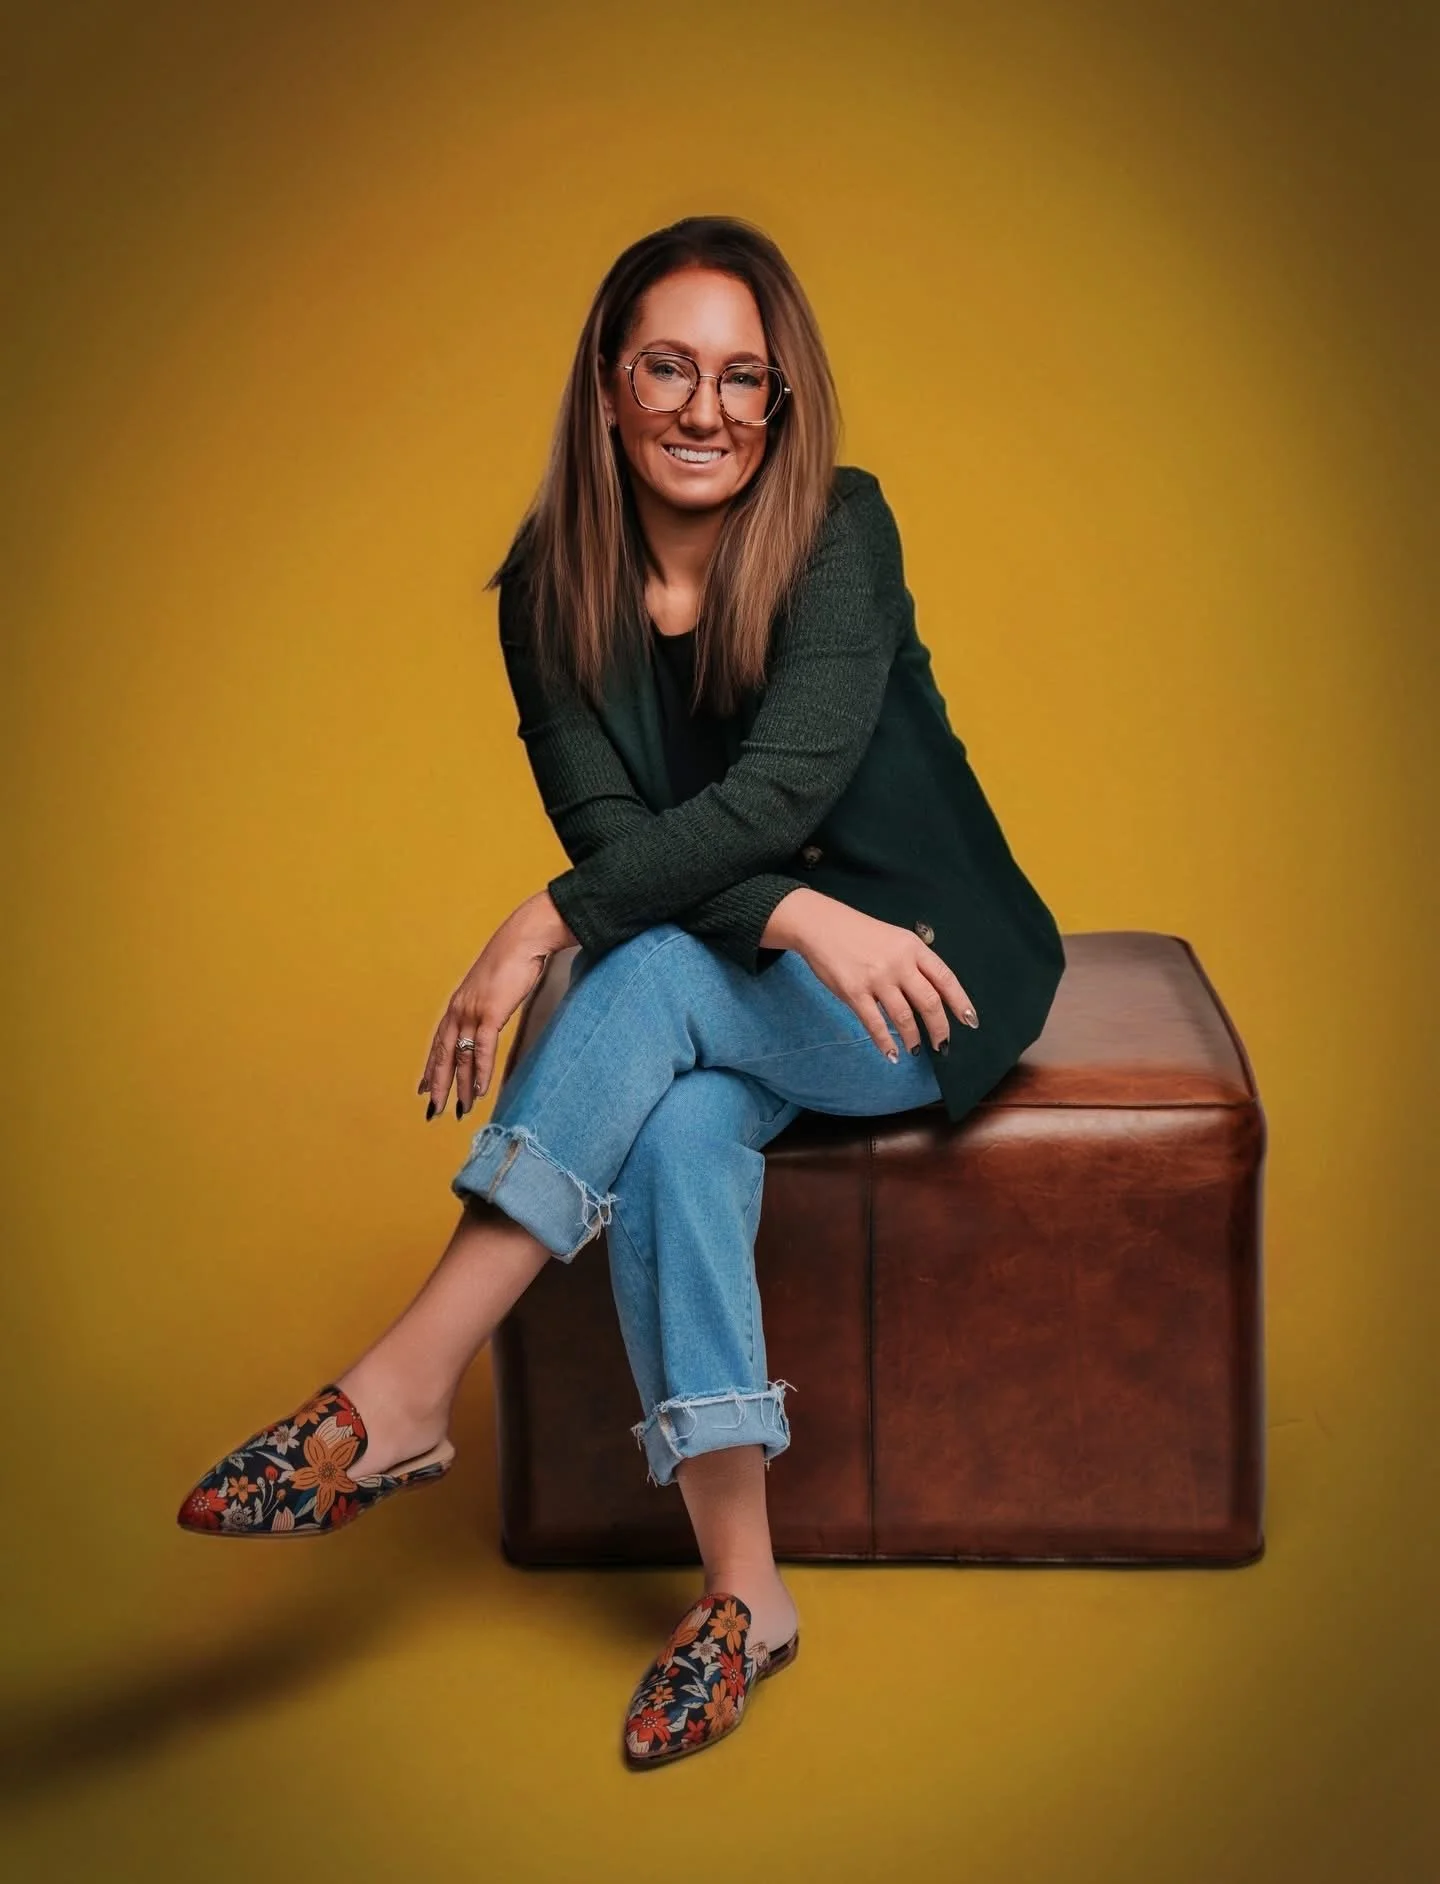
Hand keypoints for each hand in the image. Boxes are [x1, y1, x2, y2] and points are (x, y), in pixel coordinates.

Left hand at [416, 907, 553, 1119]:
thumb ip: (488, 1004)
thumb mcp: (494, 986)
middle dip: (438, 1084)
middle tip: (433, 1110)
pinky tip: (479, 1090)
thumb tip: (490, 1018)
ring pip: (461, 1056)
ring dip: (460, 1085)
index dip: (432, 1066)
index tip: (424, 1087)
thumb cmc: (514, 959)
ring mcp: (473, 1011)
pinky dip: (480, 1072)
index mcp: (459, 1003)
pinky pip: (482, 1049)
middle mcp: (459, 1009)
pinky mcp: (491, 1012)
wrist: (525, 938)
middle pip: (443, 1054)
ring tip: (458, 1108)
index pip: (439, 1042)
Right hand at [775, 890, 978, 1060]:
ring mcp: (877, 979)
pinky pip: (875, 1023)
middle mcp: (899, 963)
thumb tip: (933, 994)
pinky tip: (892, 1054)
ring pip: (904, 1017)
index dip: (960, 1002)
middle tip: (942, 1045)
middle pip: (929, 1002)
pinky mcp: (854, 992)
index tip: (970, 1021)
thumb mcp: (896, 938)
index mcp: (913, 948)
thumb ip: (915, 962)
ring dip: (913, 1038)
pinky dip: (886, 1042)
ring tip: (916, 1049)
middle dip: (939, 1028)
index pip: (945, 978)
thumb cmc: (860, 933)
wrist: (822, 925)